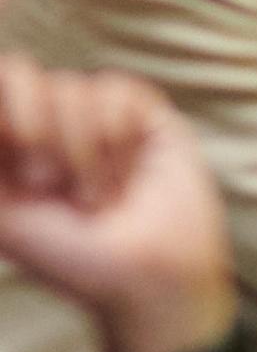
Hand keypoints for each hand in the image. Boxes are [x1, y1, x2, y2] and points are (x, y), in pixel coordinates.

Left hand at [0, 58, 236, 351]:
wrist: (147, 274)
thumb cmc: (72, 258)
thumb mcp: (6, 218)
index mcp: (8, 148)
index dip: (6, 111)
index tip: (23, 170)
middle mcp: (49, 124)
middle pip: (23, 77)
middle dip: (35, 133)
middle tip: (46, 183)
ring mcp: (98, 116)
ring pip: (73, 88)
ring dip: (84, 152)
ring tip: (99, 194)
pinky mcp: (145, 113)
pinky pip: (117, 91)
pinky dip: (117, 136)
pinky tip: (128, 170)